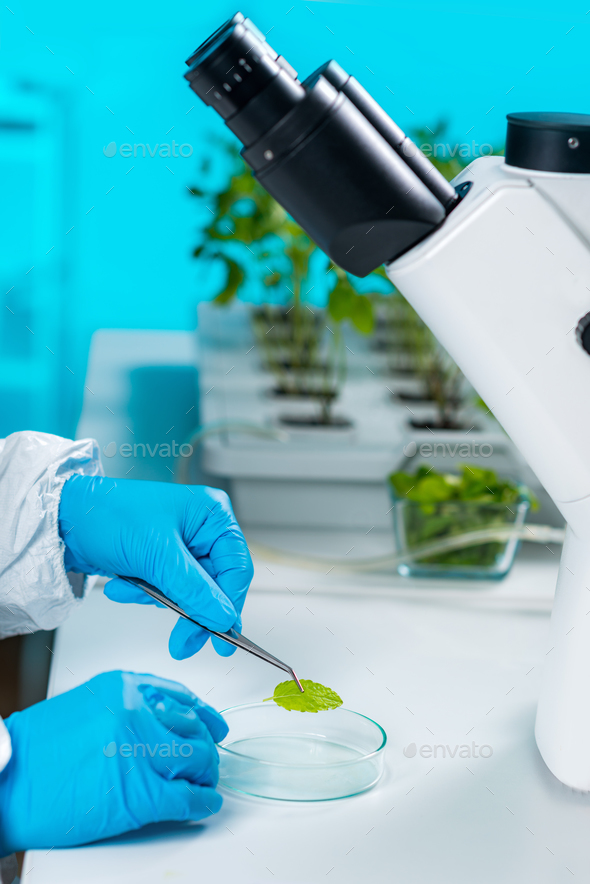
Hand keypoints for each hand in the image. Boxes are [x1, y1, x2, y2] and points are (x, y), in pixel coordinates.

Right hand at [0, 671, 226, 853]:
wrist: (7, 780)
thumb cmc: (39, 748)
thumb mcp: (87, 705)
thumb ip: (127, 707)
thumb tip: (161, 724)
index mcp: (126, 688)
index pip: (182, 698)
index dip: (205, 715)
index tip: (214, 725)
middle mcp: (139, 714)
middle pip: (195, 729)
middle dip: (207, 748)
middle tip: (208, 761)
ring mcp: (141, 753)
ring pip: (199, 760)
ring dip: (207, 774)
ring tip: (204, 782)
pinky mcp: (139, 794)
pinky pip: (186, 798)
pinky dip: (202, 802)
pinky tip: (204, 803)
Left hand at [58, 476, 253, 658]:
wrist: (62, 519)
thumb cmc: (108, 515)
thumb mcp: (157, 556)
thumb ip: (194, 590)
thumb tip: (223, 617)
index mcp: (211, 515)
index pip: (236, 567)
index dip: (230, 603)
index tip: (220, 633)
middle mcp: (201, 529)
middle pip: (214, 584)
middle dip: (191, 611)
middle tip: (185, 643)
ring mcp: (181, 545)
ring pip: (189, 591)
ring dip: (158, 599)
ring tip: (130, 591)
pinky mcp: (160, 560)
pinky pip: (166, 590)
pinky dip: (144, 594)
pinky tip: (121, 586)